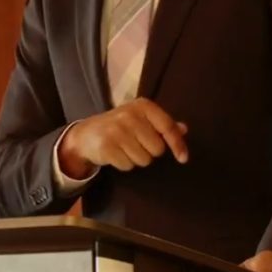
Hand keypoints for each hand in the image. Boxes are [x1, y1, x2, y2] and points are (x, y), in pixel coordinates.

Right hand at [58, 99, 188, 178]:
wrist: (86, 134)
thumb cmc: (120, 126)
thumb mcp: (141, 119)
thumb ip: (162, 124)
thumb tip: (184, 129)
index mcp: (143, 106)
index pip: (167, 127)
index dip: (178, 144)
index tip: (183, 159)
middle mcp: (130, 115)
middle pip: (157, 148)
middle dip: (149, 151)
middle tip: (136, 144)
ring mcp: (117, 130)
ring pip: (144, 159)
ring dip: (136, 159)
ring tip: (124, 148)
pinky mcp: (107, 146)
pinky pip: (128, 165)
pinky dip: (124, 164)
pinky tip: (116, 154)